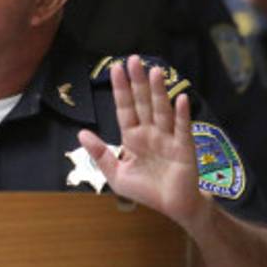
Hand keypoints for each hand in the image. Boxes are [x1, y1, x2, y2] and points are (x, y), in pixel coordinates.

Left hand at [77, 55, 209, 231]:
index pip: (125, 108)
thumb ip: (100, 154)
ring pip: (161, 110)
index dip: (121, 89)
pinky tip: (180, 99)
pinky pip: (183, 129)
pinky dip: (182, 114)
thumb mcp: (116, 175)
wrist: (173, 207)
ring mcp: (168, 138)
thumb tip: (81, 133)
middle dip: (138, 82)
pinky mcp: (184, 148)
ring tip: (154, 71)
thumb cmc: (146, 191)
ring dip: (158, 91)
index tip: (116, 68)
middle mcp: (151, 133)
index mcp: (133, 137)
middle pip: (143, 103)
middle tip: (133, 59)